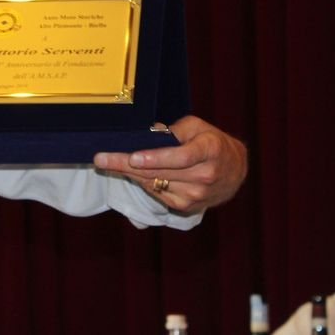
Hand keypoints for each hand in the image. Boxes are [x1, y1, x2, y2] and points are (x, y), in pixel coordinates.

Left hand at [93, 115, 247, 213]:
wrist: (234, 170)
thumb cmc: (212, 142)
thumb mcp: (198, 127)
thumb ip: (174, 130)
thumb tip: (149, 133)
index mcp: (209, 151)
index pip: (179, 157)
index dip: (154, 158)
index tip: (132, 157)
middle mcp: (204, 176)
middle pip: (160, 172)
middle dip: (126, 165)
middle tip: (100, 159)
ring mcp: (197, 195)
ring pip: (154, 183)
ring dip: (129, 173)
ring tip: (108, 162)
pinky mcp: (188, 206)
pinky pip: (158, 193)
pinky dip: (143, 181)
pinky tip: (131, 172)